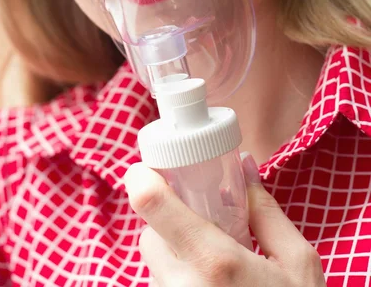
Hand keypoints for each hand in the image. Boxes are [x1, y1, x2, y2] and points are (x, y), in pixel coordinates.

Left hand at [124, 155, 325, 286]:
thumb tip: (242, 166)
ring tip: (215, 272)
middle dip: (171, 224)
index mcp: (215, 262)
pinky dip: (179, 282)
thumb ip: (265, 209)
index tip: (148, 170)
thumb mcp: (297, 261)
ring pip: (155, 266)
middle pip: (151, 236)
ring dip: (176, 257)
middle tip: (204, 229)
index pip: (152, 207)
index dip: (143, 180)